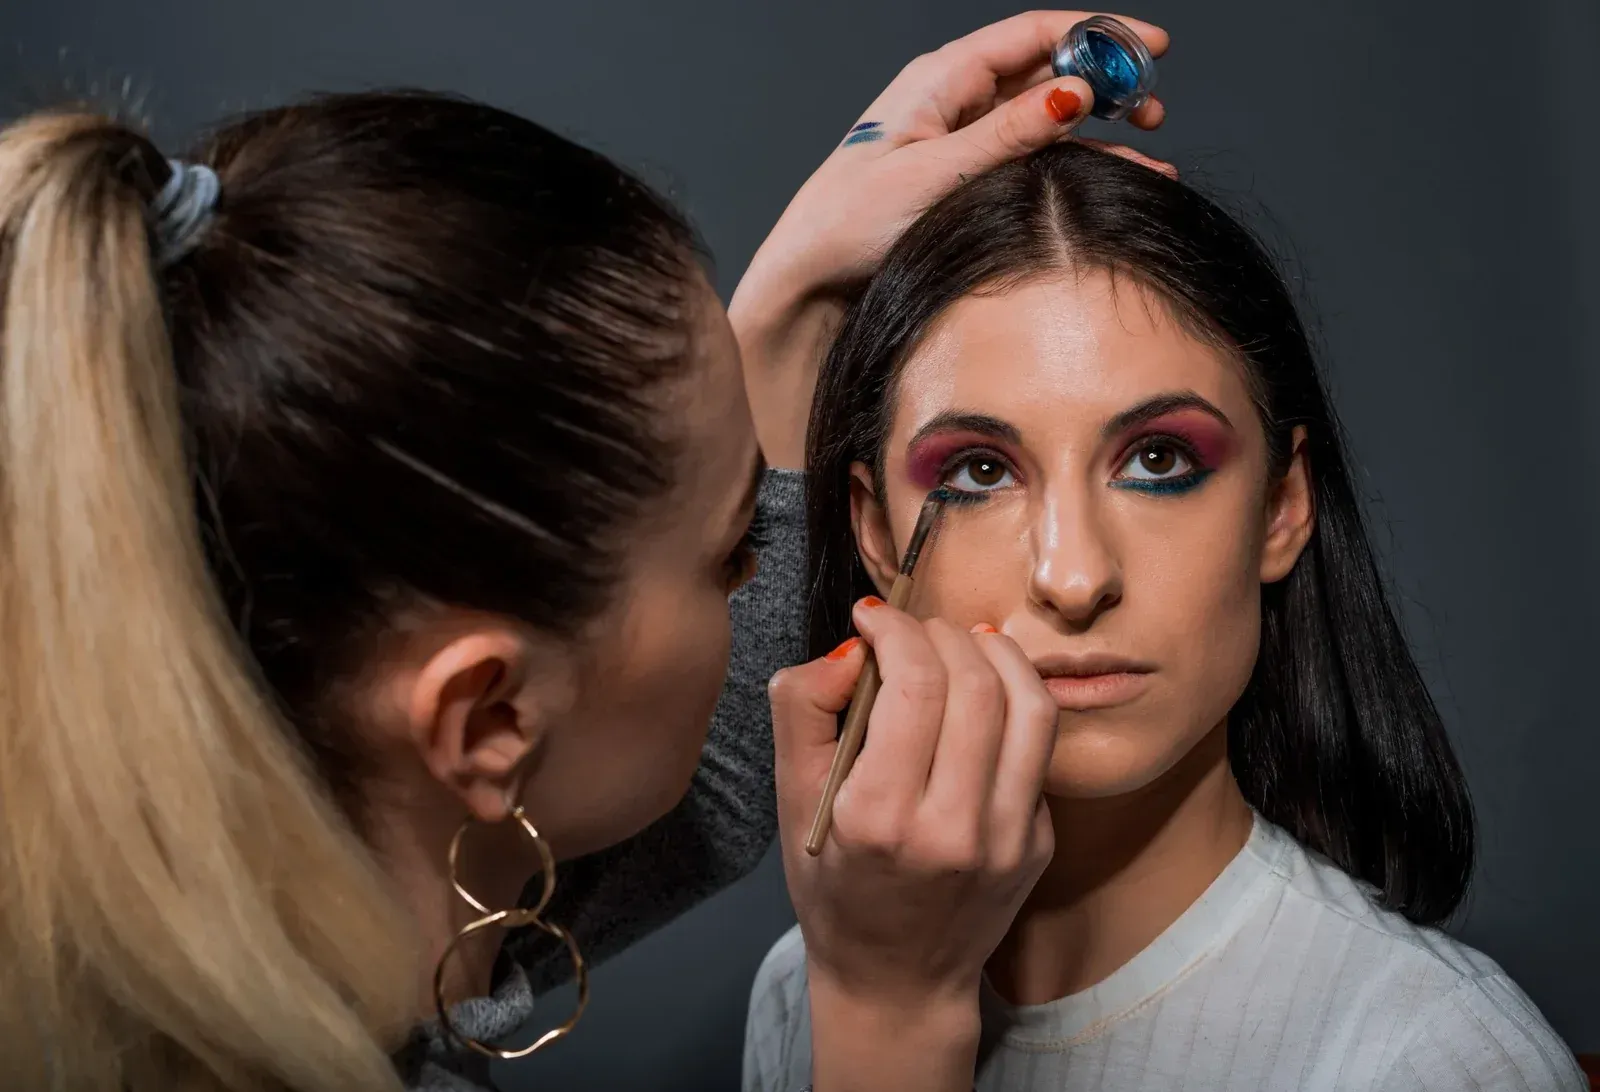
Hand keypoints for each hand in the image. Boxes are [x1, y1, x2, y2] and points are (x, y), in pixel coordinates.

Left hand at [730, 10, 1172, 467]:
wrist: (810, 281)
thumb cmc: (849, 224)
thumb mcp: (934, 175)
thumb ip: (1008, 135)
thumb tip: (1074, 93)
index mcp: (941, 78)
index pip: (1034, 34)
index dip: (1098, 33)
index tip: (1154, 44)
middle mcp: (955, 100)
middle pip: (1048, 73)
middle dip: (1107, 84)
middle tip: (1154, 112)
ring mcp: (962, 140)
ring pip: (1047, 121)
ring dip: (1099, 135)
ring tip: (1150, 158)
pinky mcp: (965, 181)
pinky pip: (1032, 161)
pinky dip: (1073, 168)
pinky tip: (1114, 182)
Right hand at [770, 602, 1058, 1091]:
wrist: (896, 980)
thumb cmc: (833, 884)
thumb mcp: (790, 798)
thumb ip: (804, 708)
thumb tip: (855, 649)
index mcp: (881, 817)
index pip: (914, 684)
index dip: (895, 629)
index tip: (872, 617)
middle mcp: (954, 829)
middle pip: (976, 683)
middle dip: (942, 633)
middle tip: (913, 629)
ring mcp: (1008, 839)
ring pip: (1029, 705)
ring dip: (995, 652)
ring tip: (962, 640)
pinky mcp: (1039, 841)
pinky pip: (1038, 747)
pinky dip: (1011, 700)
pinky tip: (981, 695)